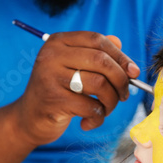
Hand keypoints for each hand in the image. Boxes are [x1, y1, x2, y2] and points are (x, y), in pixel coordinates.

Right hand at [14, 31, 139, 145]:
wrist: (28, 119)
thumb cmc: (58, 92)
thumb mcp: (74, 69)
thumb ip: (96, 54)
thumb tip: (120, 44)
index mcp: (58, 42)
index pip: (97, 40)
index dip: (121, 57)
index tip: (134, 73)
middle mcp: (52, 55)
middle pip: (102, 61)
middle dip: (121, 80)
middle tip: (124, 95)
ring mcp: (50, 77)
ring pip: (100, 85)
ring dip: (111, 102)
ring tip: (104, 110)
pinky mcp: (53, 100)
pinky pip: (91, 107)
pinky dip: (97, 117)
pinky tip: (88, 122)